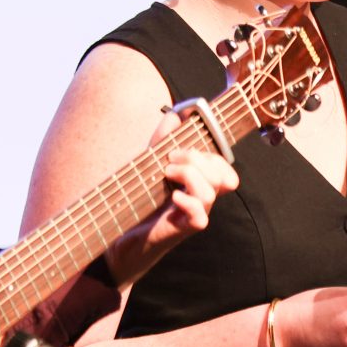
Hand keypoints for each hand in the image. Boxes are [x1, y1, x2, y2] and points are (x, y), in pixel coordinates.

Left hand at [104, 125, 240, 287]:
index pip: (224, 168)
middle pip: (222, 176)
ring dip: (188, 175)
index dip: (211, 155)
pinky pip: (200, 217)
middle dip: (196, 159)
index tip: (181, 149)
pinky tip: (172, 196)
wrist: (122, 232)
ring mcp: (195, 215)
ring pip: (211, 193)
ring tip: (166, 174)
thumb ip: (163, 138)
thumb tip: (175, 114)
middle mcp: (201, 199)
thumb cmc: (140, 198)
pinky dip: (187, 201)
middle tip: (170, 160)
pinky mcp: (183, 229)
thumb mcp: (151, 161)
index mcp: (200, 183)